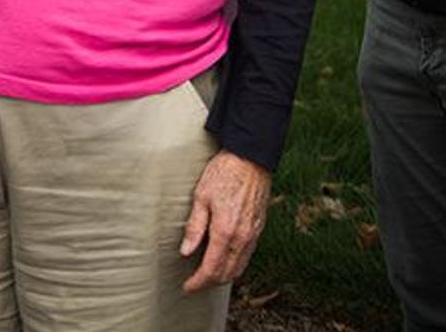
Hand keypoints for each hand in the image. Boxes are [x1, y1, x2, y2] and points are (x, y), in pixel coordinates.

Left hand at [180, 150, 271, 291]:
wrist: (251, 157)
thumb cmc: (225, 172)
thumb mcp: (202, 195)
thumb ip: (195, 226)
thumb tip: (186, 251)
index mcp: (226, 231)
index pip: (211, 269)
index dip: (198, 282)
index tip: (187, 287)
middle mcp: (242, 238)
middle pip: (227, 274)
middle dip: (210, 283)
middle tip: (195, 282)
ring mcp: (253, 235)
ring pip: (239, 268)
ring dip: (223, 276)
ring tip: (207, 273)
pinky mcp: (259, 229)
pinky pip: (247, 256)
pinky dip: (235, 264)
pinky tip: (224, 258)